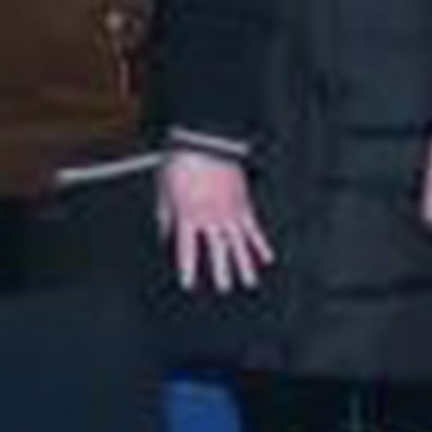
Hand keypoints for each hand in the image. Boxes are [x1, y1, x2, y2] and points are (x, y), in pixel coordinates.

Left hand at [160, 149, 273, 291]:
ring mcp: (230, 212)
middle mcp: (211, 218)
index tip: (188, 284)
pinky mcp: (244, 204)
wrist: (205, 142)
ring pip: (239, 244)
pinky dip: (261, 244)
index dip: (188, 269)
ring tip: (248, 283)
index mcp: (189, 216)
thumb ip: (165, 216)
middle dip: (221, 272)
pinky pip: (254, 228)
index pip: (188, 249)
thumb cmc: (181, 164)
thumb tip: (165, 235)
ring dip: (245, 265)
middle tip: (224, 288)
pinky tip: (267, 258)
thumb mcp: (164, 190)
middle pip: (218, 251)